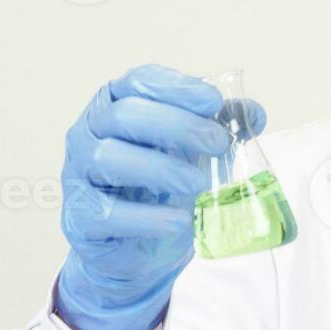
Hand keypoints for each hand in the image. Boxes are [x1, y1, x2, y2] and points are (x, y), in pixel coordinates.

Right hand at [53, 64, 266, 329]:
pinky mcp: (80, 216)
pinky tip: (178, 220)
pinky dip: (147, 217)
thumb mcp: (191, 151)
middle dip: (177, 125)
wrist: (135, 248)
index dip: (177, 88)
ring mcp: (77, 173)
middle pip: (125, 115)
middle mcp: (89, 131)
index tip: (214, 102)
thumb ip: (217, 126)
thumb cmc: (159, 186)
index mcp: (115, 103)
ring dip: (160, 168)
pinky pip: (107, 212)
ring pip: (109, 158)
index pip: (139, 81)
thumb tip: (253, 113)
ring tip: (198, 184)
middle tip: (218, 143)